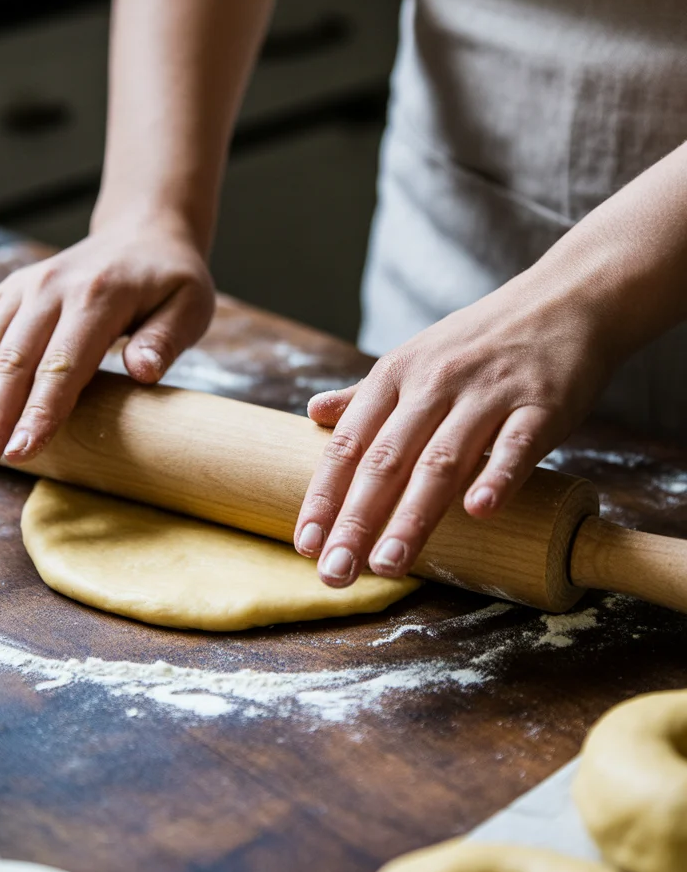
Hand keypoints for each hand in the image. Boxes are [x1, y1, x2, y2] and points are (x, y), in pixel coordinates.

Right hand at [0, 215, 214, 474]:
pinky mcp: (11, 288)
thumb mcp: (189, 306)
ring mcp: (26, 286)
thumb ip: (165, 340)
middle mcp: (52, 288)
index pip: (63, 365)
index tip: (20, 452)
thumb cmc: (171, 280)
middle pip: (13, 361)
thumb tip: (142, 373)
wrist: (145, 232)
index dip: (39, 412)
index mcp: (98, 297)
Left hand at [293, 271, 614, 585]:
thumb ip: (366, 395)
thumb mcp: (415, 358)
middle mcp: (434, 384)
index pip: (348, 445)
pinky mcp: (542, 404)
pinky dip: (498, 476)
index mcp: (395, 376)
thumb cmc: (481, 340)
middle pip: (386, 460)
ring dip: (412, 516)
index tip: (306, 544)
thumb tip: (314, 413)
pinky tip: (479, 513)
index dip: (325, 496)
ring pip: (442, 460)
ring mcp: (488, 394)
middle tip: (335, 573)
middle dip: (356, 521)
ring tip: (388, 565)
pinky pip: (517, 445)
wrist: (567, 299)